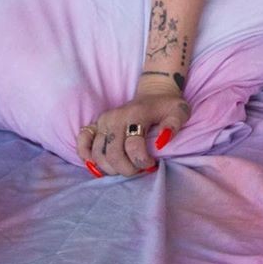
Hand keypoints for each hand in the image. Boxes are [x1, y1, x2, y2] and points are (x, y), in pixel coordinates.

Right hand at [77, 81, 191, 177]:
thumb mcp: (179, 111)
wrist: (154, 94)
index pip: (133, 146)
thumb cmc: (167, 106)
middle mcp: (115, 117)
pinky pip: (82, 143)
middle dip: (127, 169)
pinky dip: (86, 156)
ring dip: (110, 168)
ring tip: (126, 167)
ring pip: (98, 155)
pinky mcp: (95, 125)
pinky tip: (99, 164)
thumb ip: (174, 125)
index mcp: (136, 113)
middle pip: (113, 154)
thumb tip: (162, 142)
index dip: (142, 161)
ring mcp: (103, 121)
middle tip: (138, 169)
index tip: (152, 163)